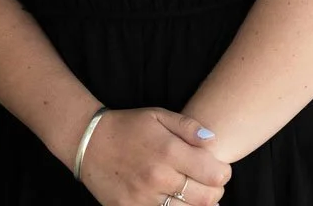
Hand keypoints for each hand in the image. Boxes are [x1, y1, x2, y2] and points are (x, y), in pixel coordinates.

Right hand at [79, 107, 230, 205]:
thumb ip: (187, 127)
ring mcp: (144, 199)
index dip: (223, 172)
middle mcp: (158, 178)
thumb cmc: (127, 126)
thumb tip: (213, 141)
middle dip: (216, 191)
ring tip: (198, 193)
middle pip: (205, 198)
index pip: (212, 173)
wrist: (89, 143)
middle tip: (213, 183)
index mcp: (167, 151)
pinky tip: (178, 202)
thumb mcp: (157, 116)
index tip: (221, 168)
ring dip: (199, 205)